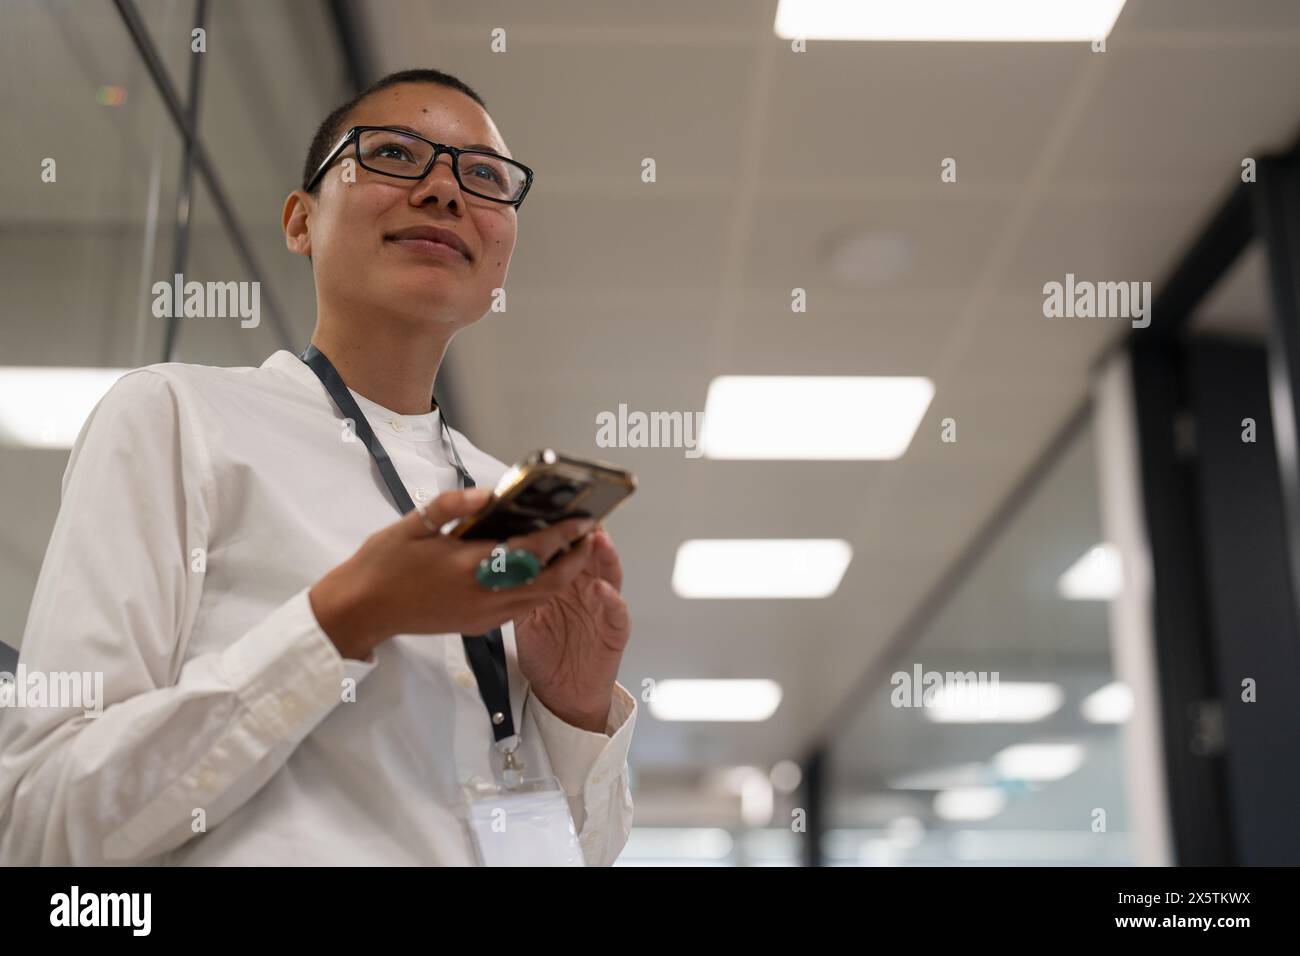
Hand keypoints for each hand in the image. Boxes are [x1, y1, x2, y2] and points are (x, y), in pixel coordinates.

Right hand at [308, 487, 595, 658]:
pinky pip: (521, 610)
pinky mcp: (477, 626)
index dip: (563, 536)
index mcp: (468, 567)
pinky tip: (542, 571)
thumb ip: (452, 506)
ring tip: (572, 550)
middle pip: (548, 582)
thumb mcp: (413, 523)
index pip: (531, 551)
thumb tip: (488, 492)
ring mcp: (482, 615)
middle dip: (575, 560)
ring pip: (539, 599)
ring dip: (562, 577)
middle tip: (588, 536)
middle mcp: (482, 595)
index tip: (584, 519)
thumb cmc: (384, 562)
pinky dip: (540, 591)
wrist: (362, 610)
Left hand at [515, 528, 630, 732]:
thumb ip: (520, 586)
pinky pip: (617, 613)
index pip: (566, 548)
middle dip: (587, 533)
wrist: (563, 693)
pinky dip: (612, 600)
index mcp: (566, 582)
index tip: (553, 510)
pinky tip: (603, 590)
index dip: (562, 530)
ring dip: (605, 556)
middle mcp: (587, 590)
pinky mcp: (614, 631)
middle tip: (580, 515)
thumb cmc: (545, 652)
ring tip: (598, 541)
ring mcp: (603, 608)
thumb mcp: (524, 613)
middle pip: (590, 554)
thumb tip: (495, 559)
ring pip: (609, 575)